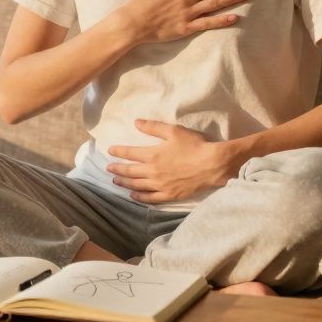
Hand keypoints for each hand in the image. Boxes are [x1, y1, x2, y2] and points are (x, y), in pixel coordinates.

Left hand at [105, 120, 242, 203]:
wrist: (212, 164)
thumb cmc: (194, 145)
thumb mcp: (173, 131)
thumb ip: (153, 127)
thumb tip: (136, 122)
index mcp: (152, 155)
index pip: (129, 153)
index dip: (118, 152)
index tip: (110, 151)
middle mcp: (153, 172)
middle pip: (130, 171)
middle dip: (117, 169)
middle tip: (108, 169)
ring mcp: (160, 186)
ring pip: (137, 186)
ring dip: (124, 184)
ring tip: (116, 182)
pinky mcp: (169, 195)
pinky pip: (150, 198)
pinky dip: (139, 197)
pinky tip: (133, 196)